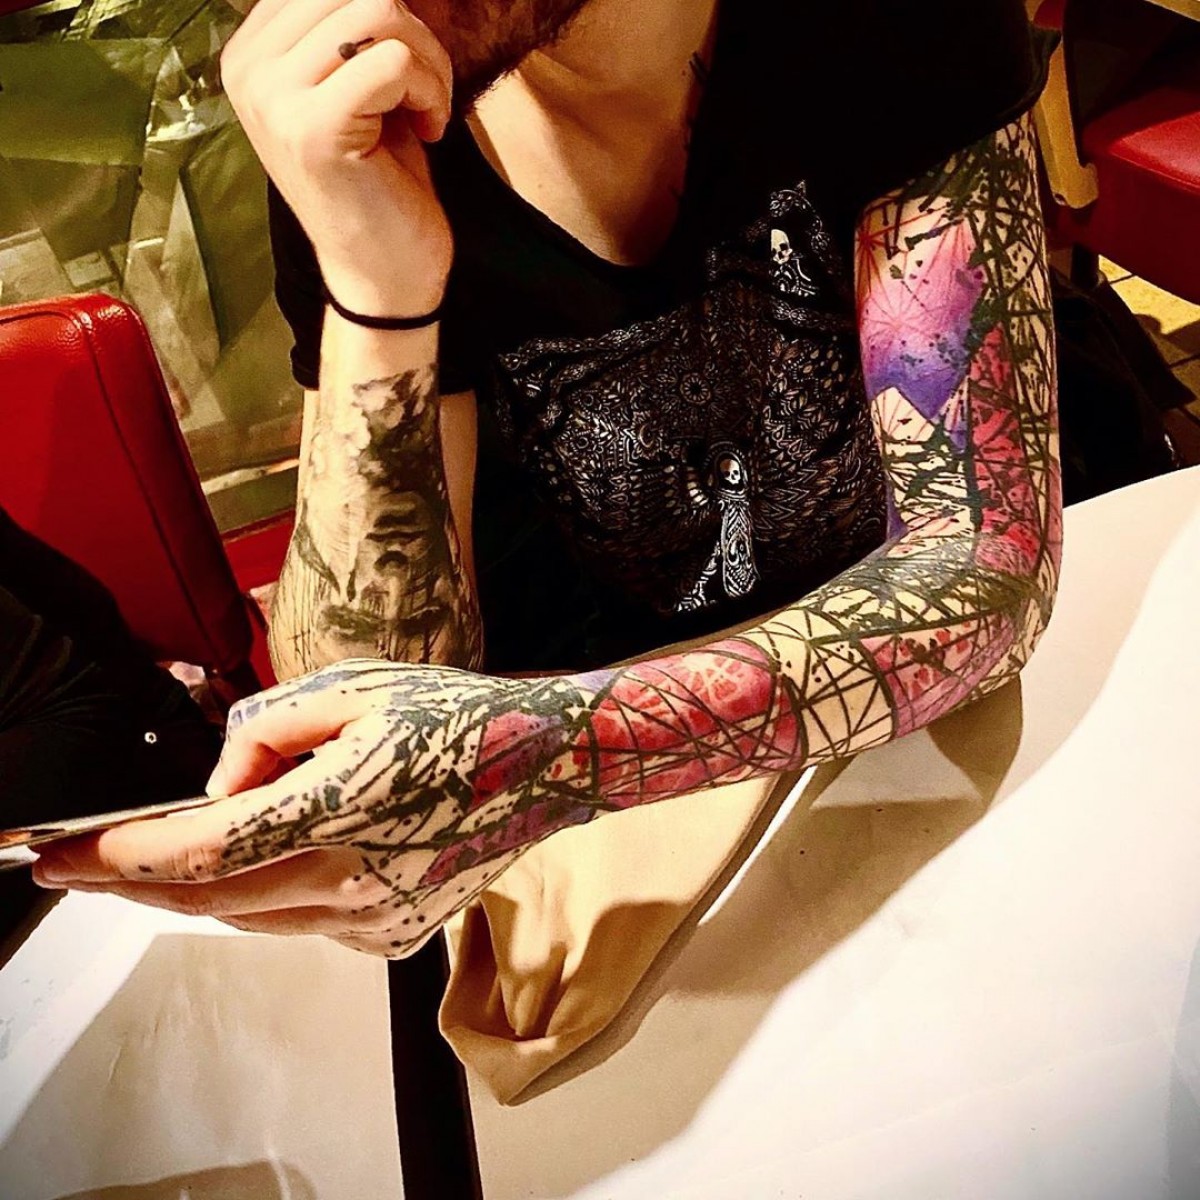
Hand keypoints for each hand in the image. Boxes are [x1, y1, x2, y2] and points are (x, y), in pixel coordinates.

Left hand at [32, 661, 600, 955]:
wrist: (545, 766)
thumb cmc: (456, 717)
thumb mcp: (352, 689)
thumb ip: (264, 731)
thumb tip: (220, 784)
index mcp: (336, 810)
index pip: (195, 850)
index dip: (114, 856)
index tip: (55, 859)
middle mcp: (348, 882)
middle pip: (206, 898)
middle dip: (133, 881)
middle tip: (80, 865)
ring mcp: (371, 920)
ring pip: (250, 915)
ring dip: (203, 885)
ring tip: (189, 844)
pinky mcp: (389, 937)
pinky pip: (298, 923)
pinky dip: (269, 892)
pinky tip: (288, 852)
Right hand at [222, 0, 454, 313]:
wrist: (382, 275)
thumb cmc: (380, 183)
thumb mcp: (359, 89)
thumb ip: (352, 28)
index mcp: (252, 54)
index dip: (384, 12)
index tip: (402, 70)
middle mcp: (249, 69)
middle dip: (413, 31)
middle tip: (427, 90)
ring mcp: (274, 98)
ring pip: (377, 11)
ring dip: (427, 60)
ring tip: (427, 110)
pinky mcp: (313, 129)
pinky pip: (392, 60)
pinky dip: (429, 90)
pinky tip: (429, 131)